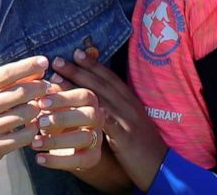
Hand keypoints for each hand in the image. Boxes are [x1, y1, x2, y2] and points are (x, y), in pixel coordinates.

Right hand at [0, 56, 50, 172]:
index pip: (6, 74)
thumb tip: (39, 69)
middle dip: (38, 88)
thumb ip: (9, 81)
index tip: (44, 61)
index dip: (27, 66)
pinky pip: (24, 136)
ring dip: (37, 108)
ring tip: (38, 106)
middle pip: (19, 93)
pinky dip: (34, 128)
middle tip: (47, 87)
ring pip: (25, 114)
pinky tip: (33, 124)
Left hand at [30, 80, 104, 171]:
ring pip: (85, 138)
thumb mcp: (52, 106)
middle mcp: (98, 117)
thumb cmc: (56, 118)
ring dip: (57, 140)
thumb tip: (37, 80)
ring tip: (34, 143)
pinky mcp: (92, 158)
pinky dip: (57, 161)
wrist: (67, 145)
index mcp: (90, 100)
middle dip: (64, 117)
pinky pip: (79, 161)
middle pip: (90, 114)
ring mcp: (97, 138)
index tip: (41, 102)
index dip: (63, 98)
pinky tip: (39, 159)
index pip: (84, 95)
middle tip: (40, 122)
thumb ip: (47, 94)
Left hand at [51, 49, 167, 190]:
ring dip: (74, 88)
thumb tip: (99, 99)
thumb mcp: (133, 121)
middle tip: (58, 61)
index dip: (93, 64)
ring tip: (55, 81)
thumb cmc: (144, 145)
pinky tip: (70, 109)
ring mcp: (127, 119)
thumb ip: (118, 109)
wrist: (161, 164)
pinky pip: (102, 122)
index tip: (76, 53)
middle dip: (78, 70)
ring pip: (98, 98)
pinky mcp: (124, 136)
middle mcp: (129, 105)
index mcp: (131, 99)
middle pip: (100, 83)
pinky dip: (84, 113)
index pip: (109, 77)